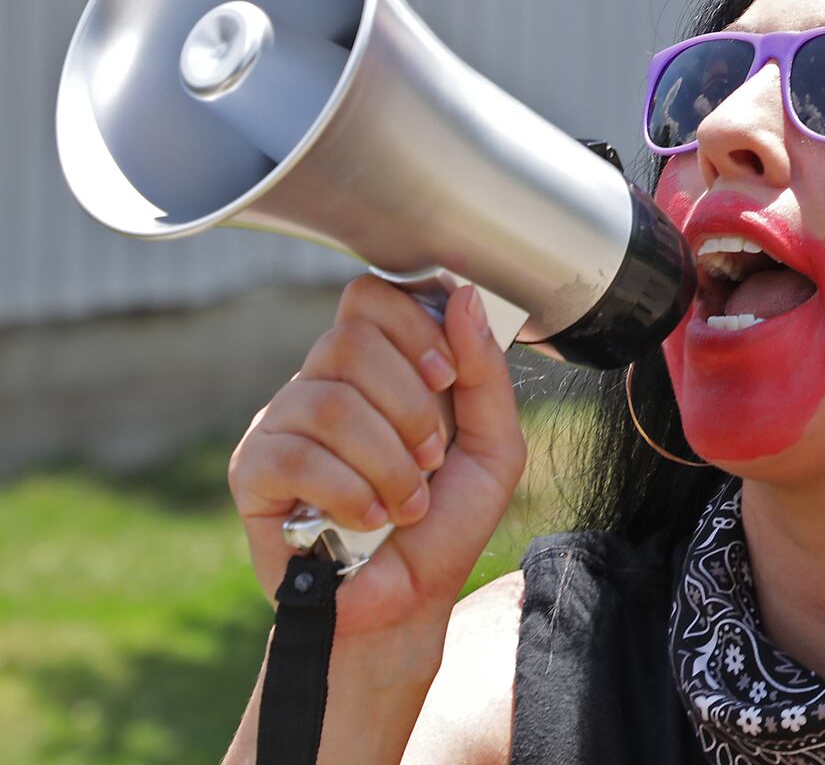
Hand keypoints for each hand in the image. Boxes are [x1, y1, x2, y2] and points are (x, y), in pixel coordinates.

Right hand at [227, 274, 525, 643]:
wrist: (406, 604)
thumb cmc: (445, 524)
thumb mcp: (493, 446)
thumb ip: (485, 372)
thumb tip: (465, 296)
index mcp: (375, 367)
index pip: (370, 296)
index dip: (413, 326)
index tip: (447, 376)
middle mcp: (322, 383)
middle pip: (351, 340)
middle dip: (410, 406)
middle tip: (430, 458)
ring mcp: (282, 423)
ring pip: (328, 401)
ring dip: (387, 461)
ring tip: (405, 504)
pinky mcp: (255, 471)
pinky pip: (296, 456)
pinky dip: (348, 492)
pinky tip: (366, 520)